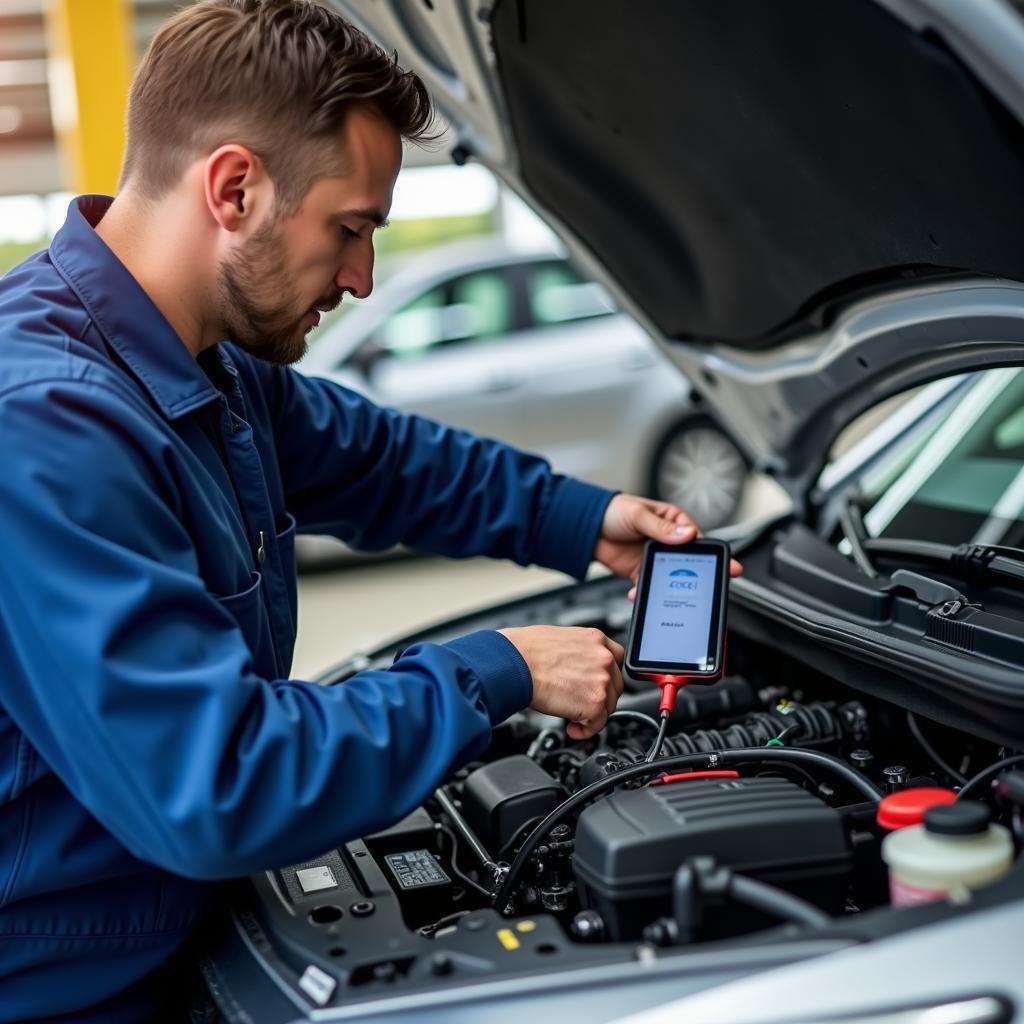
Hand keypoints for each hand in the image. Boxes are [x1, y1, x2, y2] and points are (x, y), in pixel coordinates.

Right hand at [498, 625, 622, 739]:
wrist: (514, 663)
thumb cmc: (524, 650)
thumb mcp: (559, 639)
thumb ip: (578, 652)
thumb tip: (576, 667)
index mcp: (595, 639)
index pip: (616, 659)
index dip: (606, 675)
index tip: (597, 684)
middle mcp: (603, 657)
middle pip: (615, 685)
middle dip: (599, 696)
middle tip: (580, 703)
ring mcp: (601, 680)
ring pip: (608, 706)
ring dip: (592, 714)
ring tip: (572, 716)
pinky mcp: (594, 702)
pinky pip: (598, 724)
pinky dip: (586, 730)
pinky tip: (572, 728)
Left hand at [594, 494, 743, 591]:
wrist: (586, 528)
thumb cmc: (614, 511)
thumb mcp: (638, 515)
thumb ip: (661, 527)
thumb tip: (687, 534)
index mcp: (673, 521)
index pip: (697, 539)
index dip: (711, 553)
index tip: (726, 564)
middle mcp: (668, 541)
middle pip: (689, 561)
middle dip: (700, 575)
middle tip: (715, 586)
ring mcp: (655, 558)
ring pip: (670, 577)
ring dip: (670, 587)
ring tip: (670, 595)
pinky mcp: (640, 572)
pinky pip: (649, 586)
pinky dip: (646, 592)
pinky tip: (639, 594)